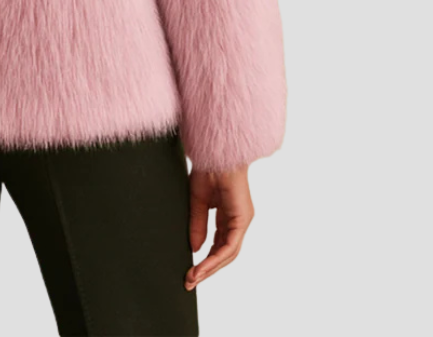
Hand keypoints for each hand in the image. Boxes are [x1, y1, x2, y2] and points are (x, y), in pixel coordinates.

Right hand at [185, 163, 253, 290]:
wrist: (215, 152)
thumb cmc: (207, 169)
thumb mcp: (198, 202)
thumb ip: (197, 225)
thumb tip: (196, 250)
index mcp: (229, 216)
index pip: (219, 245)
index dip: (205, 260)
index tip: (190, 273)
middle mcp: (238, 221)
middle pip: (225, 254)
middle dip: (208, 269)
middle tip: (190, 282)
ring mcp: (242, 220)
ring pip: (229, 253)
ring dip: (211, 267)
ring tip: (194, 277)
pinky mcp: (241, 218)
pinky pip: (230, 244)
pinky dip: (216, 257)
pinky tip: (203, 265)